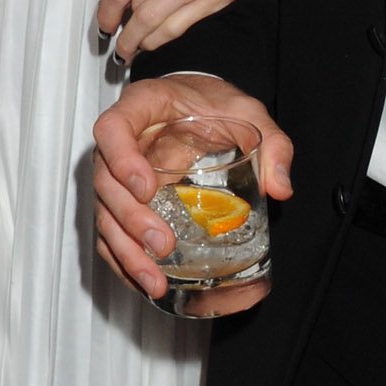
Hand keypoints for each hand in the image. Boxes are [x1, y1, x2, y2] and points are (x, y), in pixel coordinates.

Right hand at [93, 73, 291, 307]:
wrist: (197, 103)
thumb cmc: (213, 103)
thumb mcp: (248, 112)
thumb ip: (271, 143)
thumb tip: (280, 187)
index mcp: (141, 107)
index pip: (112, 129)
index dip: (122, 160)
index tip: (147, 188)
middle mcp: (120, 141)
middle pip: (105, 182)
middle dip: (130, 219)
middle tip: (162, 244)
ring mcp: (117, 173)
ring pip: (104, 214)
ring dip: (125, 251)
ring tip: (153, 280)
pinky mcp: (123, 200)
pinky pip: (111, 232)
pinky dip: (123, 260)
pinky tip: (144, 282)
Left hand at [96, 0, 291, 61]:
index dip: (105, 12)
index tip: (103, 25)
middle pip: (136, 5)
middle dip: (123, 30)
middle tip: (117, 42)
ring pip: (153, 20)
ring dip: (137, 41)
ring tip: (130, 50)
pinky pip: (178, 26)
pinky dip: (160, 39)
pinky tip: (154, 43)